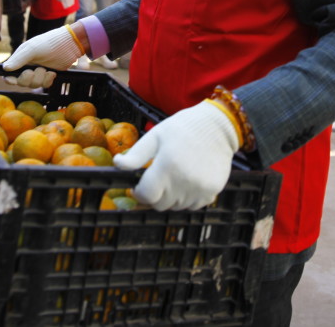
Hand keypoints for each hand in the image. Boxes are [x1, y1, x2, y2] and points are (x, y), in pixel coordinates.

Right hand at [2, 26, 85, 86]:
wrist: (69, 45)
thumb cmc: (49, 43)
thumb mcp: (32, 49)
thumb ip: (19, 59)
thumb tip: (5, 69)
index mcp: (21, 59)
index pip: (10, 73)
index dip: (10, 79)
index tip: (13, 80)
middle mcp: (28, 66)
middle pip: (21, 82)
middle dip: (29, 78)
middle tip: (36, 70)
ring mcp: (38, 72)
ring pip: (34, 84)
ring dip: (41, 78)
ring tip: (47, 69)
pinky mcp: (48, 76)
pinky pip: (44, 85)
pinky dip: (48, 80)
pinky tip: (53, 72)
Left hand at [113, 101, 238, 209]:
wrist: (218, 127)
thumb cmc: (182, 129)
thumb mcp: (155, 136)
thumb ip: (136, 154)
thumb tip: (116, 164)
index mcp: (167, 166)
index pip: (146, 196)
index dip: (139, 193)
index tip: (140, 185)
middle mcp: (184, 182)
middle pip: (160, 205)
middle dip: (155, 195)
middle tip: (158, 178)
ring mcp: (199, 189)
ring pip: (176, 207)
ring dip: (171, 197)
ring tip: (175, 176)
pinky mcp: (212, 192)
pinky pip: (193, 206)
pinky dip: (187, 198)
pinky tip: (189, 180)